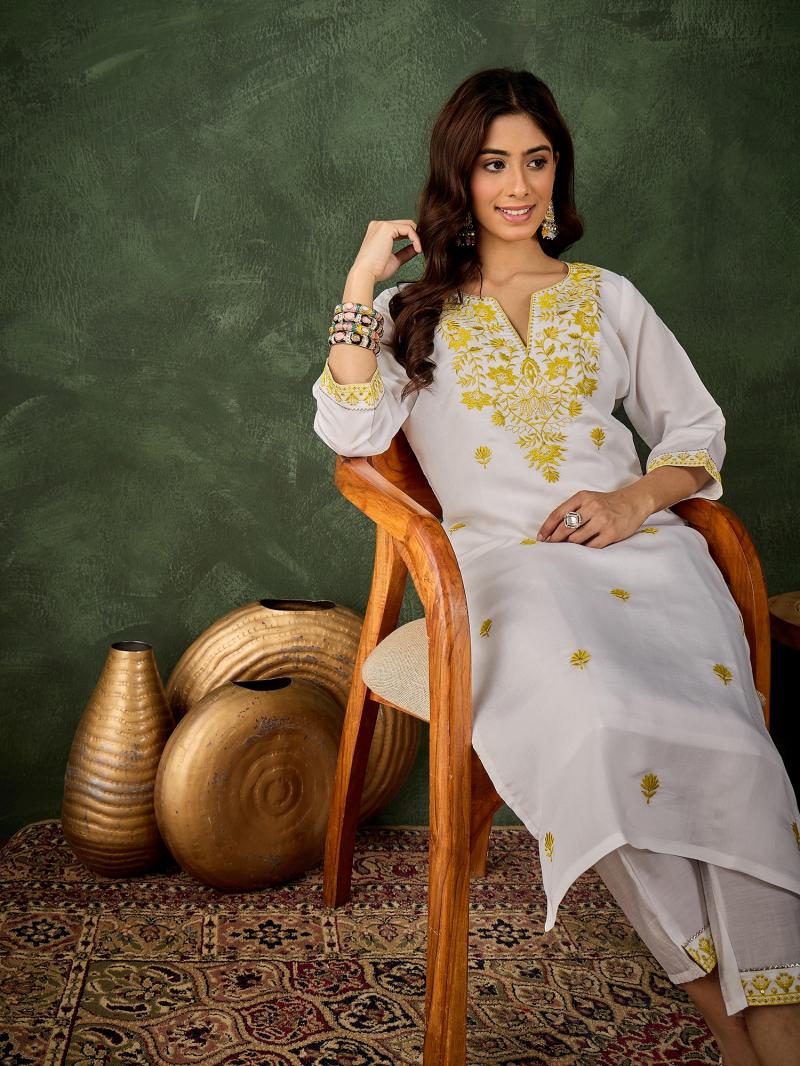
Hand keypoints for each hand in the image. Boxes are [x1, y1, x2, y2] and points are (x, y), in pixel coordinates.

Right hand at [351, 219, 422, 282]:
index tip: (419, 248)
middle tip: (423, 247)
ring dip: (417, 237)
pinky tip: (418, 249)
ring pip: (408, 225)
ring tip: (420, 250)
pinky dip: (416, 239)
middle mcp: (379, 225)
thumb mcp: (394, 259)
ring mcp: (382, 225)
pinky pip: (408, 229)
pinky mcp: (387, 227)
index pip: (400, 229)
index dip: (412, 237)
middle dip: (416, 235)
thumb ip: (405, 252)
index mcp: (378, 232)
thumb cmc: (376, 270)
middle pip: (405, 224)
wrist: (366, 274)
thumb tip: (416, 248)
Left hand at [537, 487, 651, 547]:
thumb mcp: (588, 499)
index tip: (541, 537)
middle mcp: (592, 507)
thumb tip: (553, 531)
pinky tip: (583, 548)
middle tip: (551, 545)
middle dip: (555, 539)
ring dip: (570, 545)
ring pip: (576, 539)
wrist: (633, 502)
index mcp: (582, 497)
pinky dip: (584, 548)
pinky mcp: (611, 533)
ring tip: (569, 546)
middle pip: (565, 528)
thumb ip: (573, 510)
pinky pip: (591, 546)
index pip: (558, 514)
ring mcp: (602, 520)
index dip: (547, 527)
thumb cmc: (606, 503)